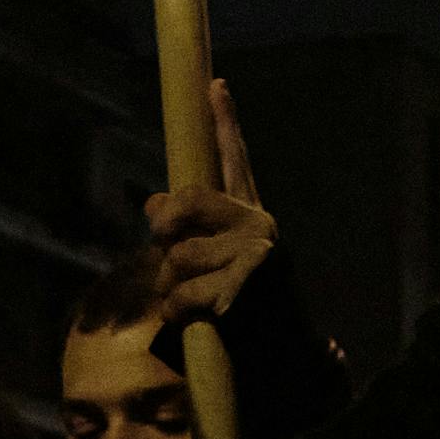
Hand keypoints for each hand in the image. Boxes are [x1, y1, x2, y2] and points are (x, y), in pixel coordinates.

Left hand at [143, 79, 275, 322]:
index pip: (235, 160)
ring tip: (194, 299)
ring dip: (171, 285)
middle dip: (165, 227)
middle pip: (187, 200)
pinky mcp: (246, 284)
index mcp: (251, 213)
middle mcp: (258, 223)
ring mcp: (254, 252)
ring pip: (177, 256)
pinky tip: (197, 319)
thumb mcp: (215, 260)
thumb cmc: (245, 304)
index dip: (225, 121)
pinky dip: (177, 312)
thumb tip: (152, 202)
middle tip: (164, 245)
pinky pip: (181, 294)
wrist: (287, 354)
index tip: (215, 84)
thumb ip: (189, 229)